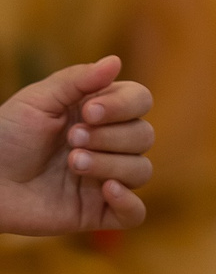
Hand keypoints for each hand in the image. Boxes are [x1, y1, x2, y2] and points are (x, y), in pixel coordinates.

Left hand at [0, 57, 154, 234]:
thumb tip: (115, 61)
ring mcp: (105, 178)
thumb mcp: (37, 100)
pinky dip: (129, 202)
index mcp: (101, 114)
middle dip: (111, 137)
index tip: (88, 112)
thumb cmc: (6, 135)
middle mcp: (109, 144)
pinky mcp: (97, 212)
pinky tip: (107, 190)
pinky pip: (134, 213)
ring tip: (73, 164)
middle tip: (72, 140)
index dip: (124, 106)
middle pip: (144, 136)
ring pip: (140, 170)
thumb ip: (77, 80)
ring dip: (110, 164)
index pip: (140, 102)